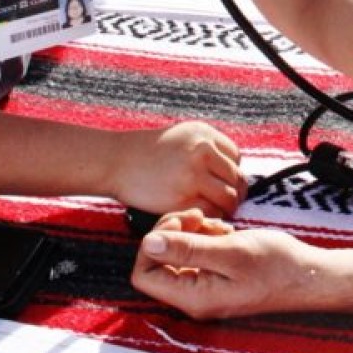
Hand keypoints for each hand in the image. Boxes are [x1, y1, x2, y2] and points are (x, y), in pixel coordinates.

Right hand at [109, 121, 246, 217]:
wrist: (115, 161)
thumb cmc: (147, 152)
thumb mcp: (182, 136)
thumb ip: (207, 147)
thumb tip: (231, 168)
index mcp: (204, 134)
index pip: (235, 158)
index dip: (230, 173)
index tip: (222, 183)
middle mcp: (203, 151)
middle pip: (236, 179)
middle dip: (234, 193)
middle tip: (225, 203)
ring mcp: (193, 175)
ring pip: (229, 198)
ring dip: (226, 208)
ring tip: (215, 212)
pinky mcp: (182, 198)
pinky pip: (211, 212)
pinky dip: (210, 218)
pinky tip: (200, 217)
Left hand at [132, 210, 315, 319]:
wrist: (309, 275)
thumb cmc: (277, 266)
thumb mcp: (230, 252)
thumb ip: (187, 248)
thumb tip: (148, 244)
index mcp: (193, 297)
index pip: (144, 273)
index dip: (155, 244)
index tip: (181, 224)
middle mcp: (195, 297)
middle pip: (159, 261)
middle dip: (175, 233)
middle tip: (198, 216)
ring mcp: (206, 287)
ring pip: (179, 254)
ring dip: (193, 233)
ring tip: (220, 226)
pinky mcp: (218, 276)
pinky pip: (198, 255)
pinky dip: (207, 238)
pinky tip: (227, 233)